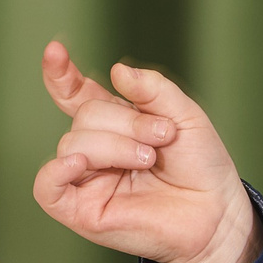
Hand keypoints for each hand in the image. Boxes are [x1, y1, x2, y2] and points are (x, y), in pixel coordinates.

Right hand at [33, 41, 262, 262]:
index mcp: (115, 122)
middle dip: (126, 122)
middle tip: (162, 137)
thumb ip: (153, 90)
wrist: (215, 211)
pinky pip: (47, 189)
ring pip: (72, 144)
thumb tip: (118, 71)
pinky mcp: (81, 211)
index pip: (75, 95)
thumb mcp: (186, 115)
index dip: (60, 73)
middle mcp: (96, 149)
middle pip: (84, 117)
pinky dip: (56, 172)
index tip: (54, 51)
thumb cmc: (201, 165)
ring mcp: (86, 179)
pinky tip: (80, 163)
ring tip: (150, 159)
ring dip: (115, 146)